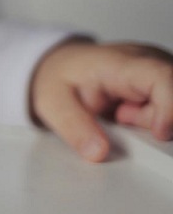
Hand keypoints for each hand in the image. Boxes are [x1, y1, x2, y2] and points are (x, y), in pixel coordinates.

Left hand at [29, 39, 172, 161]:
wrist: (62, 64)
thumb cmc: (60, 77)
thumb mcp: (53, 103)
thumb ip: (74, 128)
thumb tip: (98, 152)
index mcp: (120, 62)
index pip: (162, 77)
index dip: (170, 108)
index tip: (159, 133)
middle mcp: (147, 61)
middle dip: (157, 120)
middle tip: (121, 117)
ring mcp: (157, 70)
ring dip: (154, 120)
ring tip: (122, 113)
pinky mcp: (163, 82)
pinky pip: (170, 108)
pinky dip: (155, 119)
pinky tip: (131, 112)